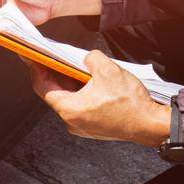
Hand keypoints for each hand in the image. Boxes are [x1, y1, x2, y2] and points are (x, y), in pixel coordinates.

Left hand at [29, 50, 170, 146]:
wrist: (150, 124)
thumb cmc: (130, 104)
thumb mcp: (107, 69)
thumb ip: (90, 58)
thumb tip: (86, 58)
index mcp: (70, 109)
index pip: (43, 88)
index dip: (37, 70)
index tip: (33, 58)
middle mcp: (73, 121)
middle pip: (54, 94)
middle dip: (53, 74)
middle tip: (51, 58)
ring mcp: (82, 125)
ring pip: (68, 99)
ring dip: (68, 83)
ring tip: (71, 65)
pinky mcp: (93, 125)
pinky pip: (79, 105)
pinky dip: (79, 92)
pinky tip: (86, 80)